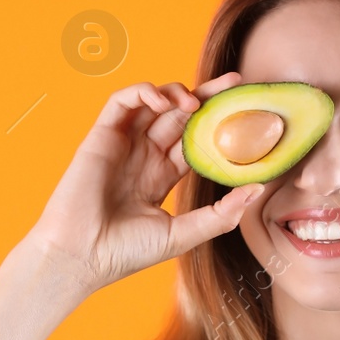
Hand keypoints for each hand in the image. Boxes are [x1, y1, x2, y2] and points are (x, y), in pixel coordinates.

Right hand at [27, 72, 261, 293]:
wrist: (81, 257)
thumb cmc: (126, 252)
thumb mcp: (184, 234)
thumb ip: (221, 214)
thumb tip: (257, 189)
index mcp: (162, 175)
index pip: (195, 138)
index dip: (218, 122)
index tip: (244, 109)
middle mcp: (144, 155)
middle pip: (180, 115)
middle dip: (206, 96)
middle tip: (233, 83)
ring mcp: (123, 144)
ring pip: (153, 102)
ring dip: (176, 93)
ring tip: (195, 103)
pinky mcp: (101, 136)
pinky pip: (121, 102)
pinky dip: (142, 92)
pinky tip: (162, 103)